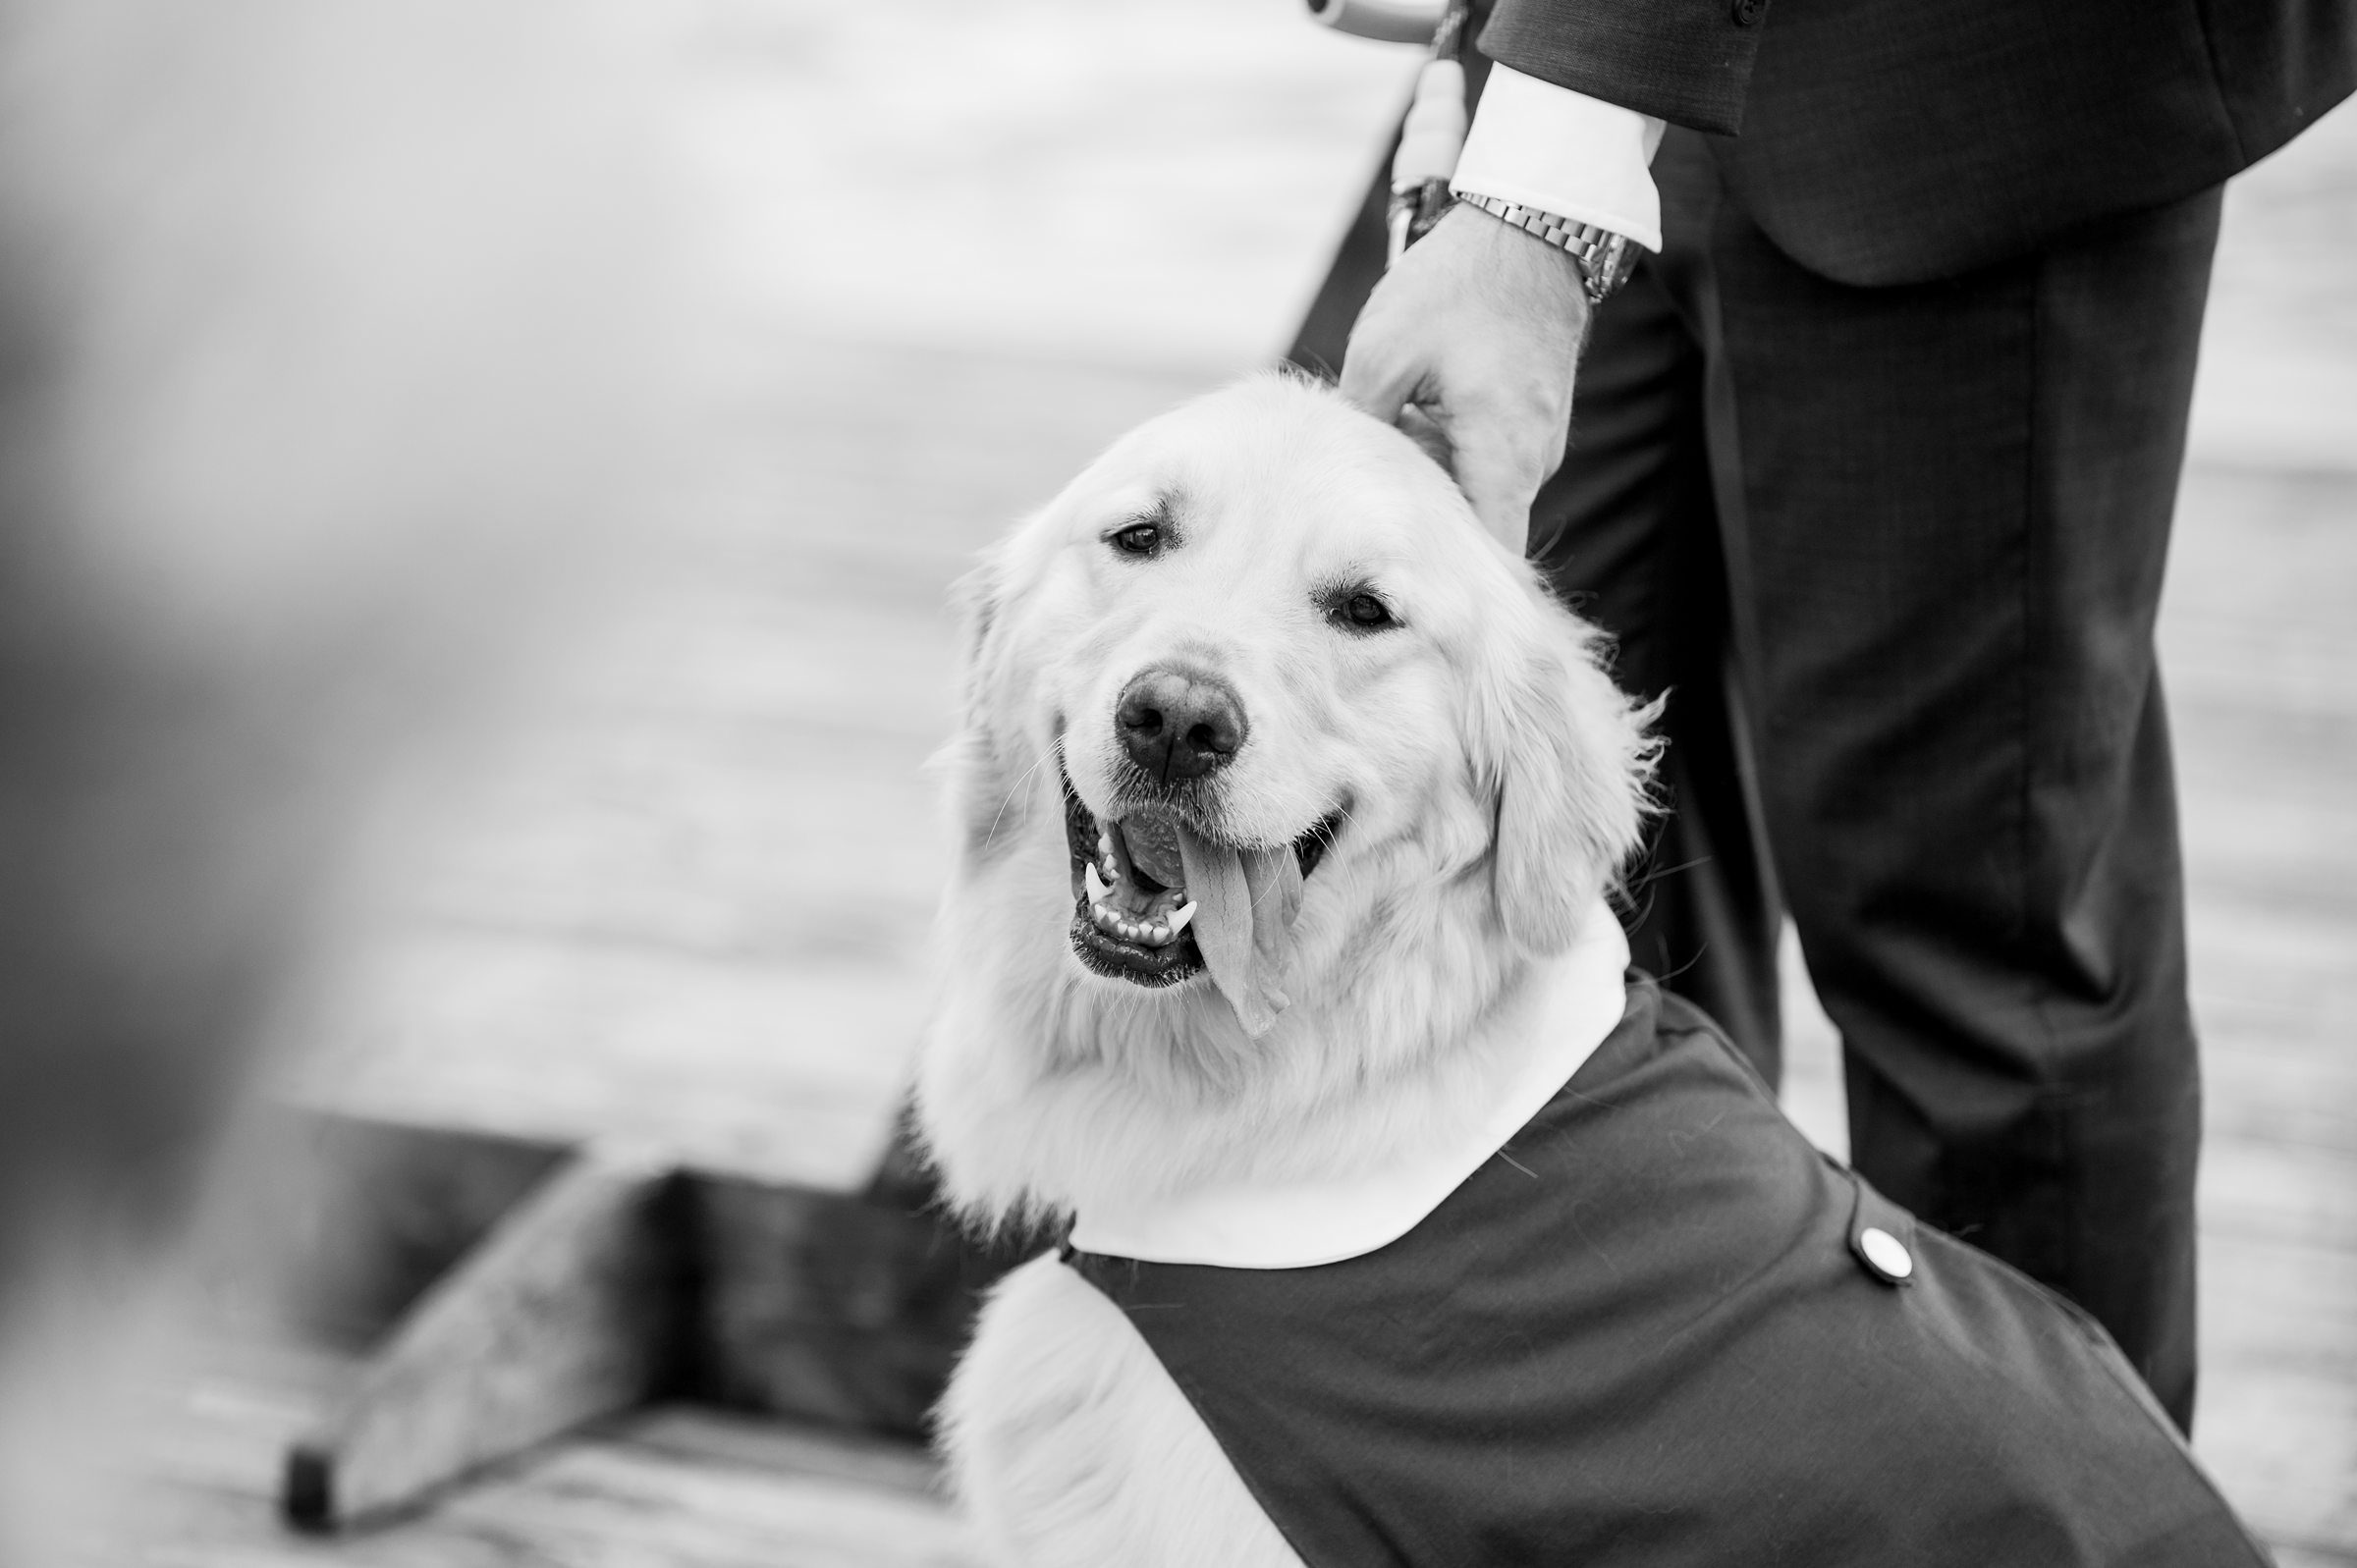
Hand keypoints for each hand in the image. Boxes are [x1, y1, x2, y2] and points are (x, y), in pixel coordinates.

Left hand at [1339, 203, 1590, 553]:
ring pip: (1480, 487)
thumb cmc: (1458, 286)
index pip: (1490, 557)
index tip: (1407, 595)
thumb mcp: (1382, 357)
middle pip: (1478, 526)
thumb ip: (1363, 428)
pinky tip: (1417, 412)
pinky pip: (1490, 455)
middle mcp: (1533, 460)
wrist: (1529, 225)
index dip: (1452, 580)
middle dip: (1424, 521)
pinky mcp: (1533, 415)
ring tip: (1391, 440)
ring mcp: (1539, 438)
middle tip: (1366, 506)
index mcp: (1503, 458)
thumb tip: (1339, 473)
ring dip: (1434, 478)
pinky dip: (1452, 448)